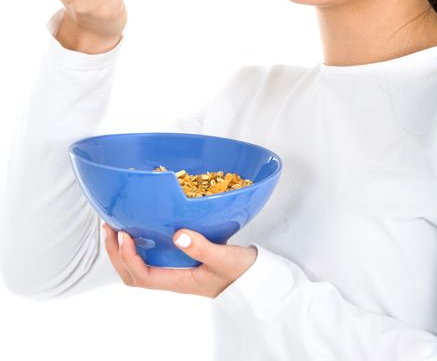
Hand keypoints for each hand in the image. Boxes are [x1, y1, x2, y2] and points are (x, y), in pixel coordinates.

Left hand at [103, 223, 256, 297]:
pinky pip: (149, 260)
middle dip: (116, 253)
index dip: (129, 257)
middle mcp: (173, 278)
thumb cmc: (241, 271)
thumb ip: (202, 247)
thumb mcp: (224, 257)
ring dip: (121, 251)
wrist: (254, 278)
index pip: (143, 276)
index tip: (125, 235)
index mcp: (180, 280)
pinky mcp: (179, 262)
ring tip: (115, 227)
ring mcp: (174, 272)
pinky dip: (136, 247)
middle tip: (109, 227)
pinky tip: (139, 230)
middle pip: (132, 275)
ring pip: (137, 269)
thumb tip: (178, 235)